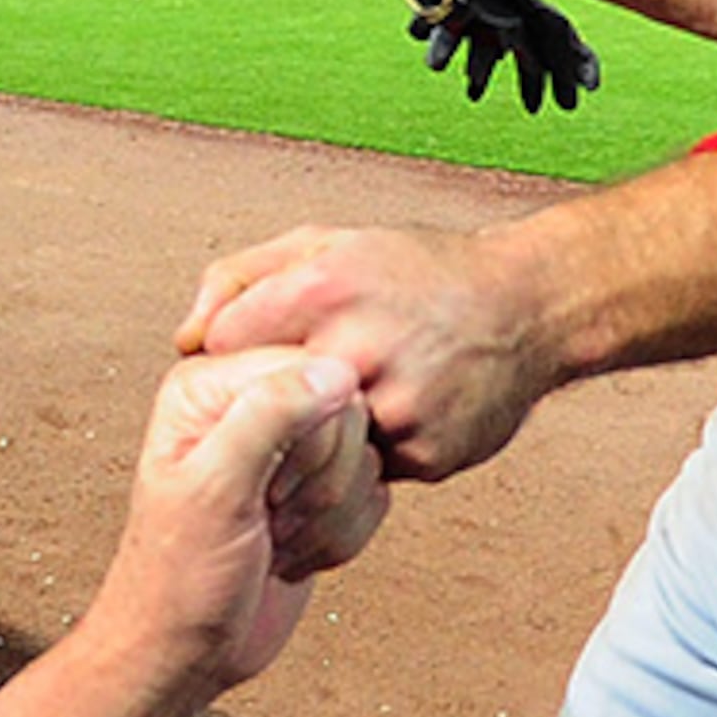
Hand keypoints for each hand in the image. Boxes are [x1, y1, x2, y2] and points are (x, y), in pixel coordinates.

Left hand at [80, 350, 377, 693]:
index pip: (312, 372)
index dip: (307, 437)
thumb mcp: (214, 487)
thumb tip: (334, 371)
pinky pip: (373, 494)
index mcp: (210, 386)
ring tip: (272, 534)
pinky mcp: (317, 490)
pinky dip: (341, 535)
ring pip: (367, 457)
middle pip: (347, 413)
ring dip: (326, 515)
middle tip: (266, 512)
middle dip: (317, 481)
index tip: (265, 483)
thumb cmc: (178, 575)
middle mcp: (250, 406)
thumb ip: (269, 415)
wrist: (186, 649)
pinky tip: (293, 549)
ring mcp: (288, 450)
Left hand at [177, 225, 561, 485]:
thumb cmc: (417, 272)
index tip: (245, 361)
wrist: (531, 306)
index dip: (229, 357)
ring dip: (316, 437)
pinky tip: (390, 419)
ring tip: (344, 405)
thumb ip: (240, 278)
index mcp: (325, 287)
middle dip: (268, 406)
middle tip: (280, 401)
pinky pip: (367, 471)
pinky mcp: (426, 452)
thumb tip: (185, 336)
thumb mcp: (325, 245)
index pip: (223, 343)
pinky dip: (367, 454)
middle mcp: (359, 346)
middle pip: (266, 403)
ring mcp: (395, 405)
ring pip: (314, 446)